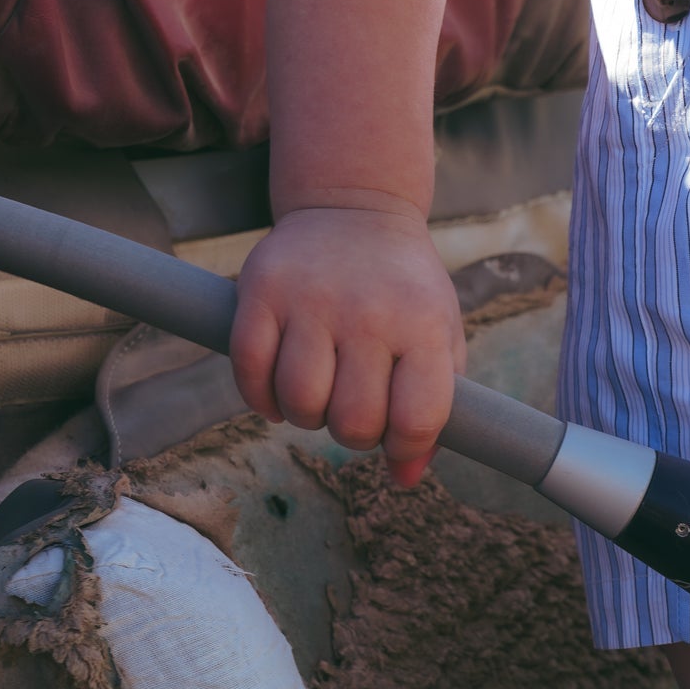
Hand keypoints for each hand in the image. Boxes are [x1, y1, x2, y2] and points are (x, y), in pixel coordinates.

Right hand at [230, 204, 465, 488]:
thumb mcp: (439, 338)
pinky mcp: (261, 291)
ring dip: (305, 416)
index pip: (417, 419)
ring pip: (300, 402)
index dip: (404, 447)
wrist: (355, 209)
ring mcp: (312, 300)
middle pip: (352, 422)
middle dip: (352, 433)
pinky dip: (261, 398)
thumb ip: (435, 410)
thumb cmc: (404, 291)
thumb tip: (405, 479)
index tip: (395, 438)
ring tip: (318, 393)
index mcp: (423, 325)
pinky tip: (279, 391)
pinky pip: (250, 371)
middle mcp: (369, 312)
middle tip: (352, 407)